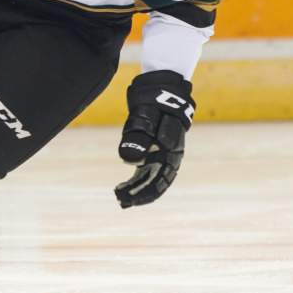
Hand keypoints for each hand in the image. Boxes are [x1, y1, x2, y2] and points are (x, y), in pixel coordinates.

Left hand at [115, 70, 194, 208]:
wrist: (164, 91)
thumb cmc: (155, 104)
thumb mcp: (146, 117)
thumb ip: (139, 136)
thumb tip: (129, 159)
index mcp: (172, 151)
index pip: (160, 179)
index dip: (145, 191)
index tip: (127, 197)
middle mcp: (172, 157)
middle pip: (157, 182)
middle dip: (140, 194)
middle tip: (120, 201)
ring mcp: (166, 156)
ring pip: (154, 180)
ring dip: (139, 191)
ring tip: (121, 199)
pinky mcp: (158, 153)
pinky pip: (150, 172)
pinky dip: (138, 182)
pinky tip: (125, 188)